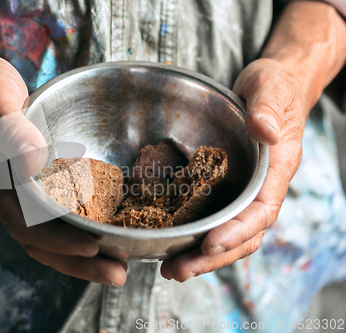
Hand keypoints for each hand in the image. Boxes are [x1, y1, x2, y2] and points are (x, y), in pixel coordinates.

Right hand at [0, 53, 127, 285]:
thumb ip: (10, 127)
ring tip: (119, 265)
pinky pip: (55, 216)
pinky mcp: (33, 183)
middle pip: (40, 242)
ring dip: (81, 255)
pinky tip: (105, 234)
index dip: (59, 240)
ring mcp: (18, 192)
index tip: (93, 248)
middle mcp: (5, 194)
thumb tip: (34, 163)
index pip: (25, 223)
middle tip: (118, 275)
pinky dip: (78, 230)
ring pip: (49, 235)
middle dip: (78, 262)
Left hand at [160, 58, 305, 281]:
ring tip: (169, 269)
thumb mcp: (272, 87)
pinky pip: (211, 218)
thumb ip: (268, 107)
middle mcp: (259, 188)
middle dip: (211, 257)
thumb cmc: (273, 88)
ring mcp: (241, 192)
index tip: (210, 243)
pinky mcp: (223, 188)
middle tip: (177, 270)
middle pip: (242, 236)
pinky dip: (193, 236)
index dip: (237, 231)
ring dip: (199, 256)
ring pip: (226, 234)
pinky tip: (170, 245)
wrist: (268, 90)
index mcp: (276, 170)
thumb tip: (264, 131)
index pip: (261, 211)